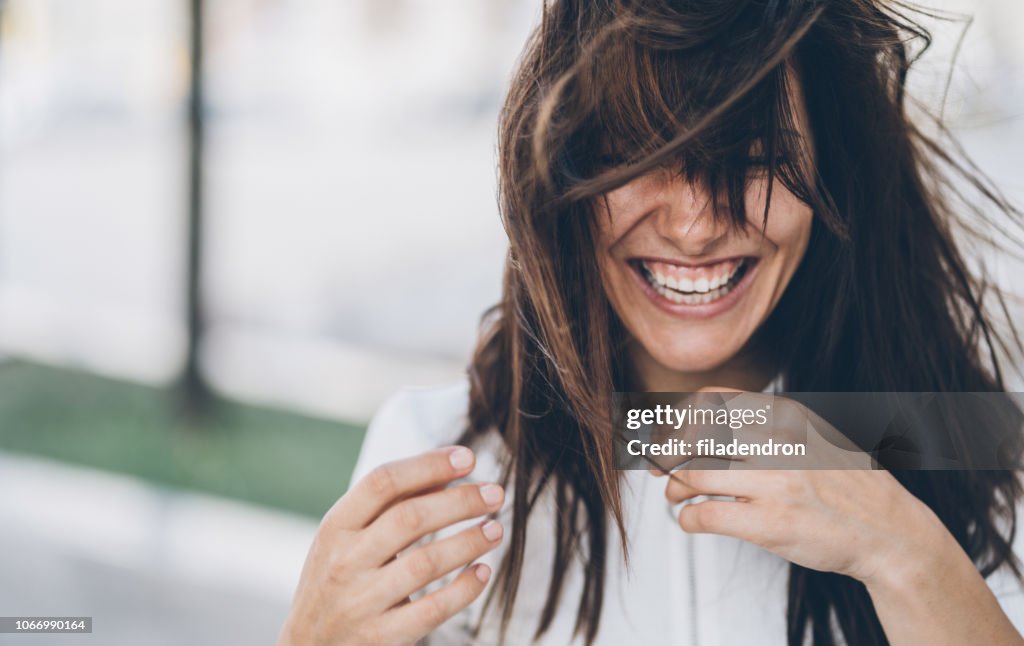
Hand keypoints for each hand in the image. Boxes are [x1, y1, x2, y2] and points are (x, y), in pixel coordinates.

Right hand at [279, 447, 504, 645]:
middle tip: (495, 493)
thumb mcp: (348, 537)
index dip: (428, 465)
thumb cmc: (337, 578)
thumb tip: (448, 470)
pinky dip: (464, 589)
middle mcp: (345, 561)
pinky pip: (432, 610)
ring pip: (425, 563)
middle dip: (460, 501)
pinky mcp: (381, 637)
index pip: (382, 483)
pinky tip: (483, 571)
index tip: (468, 458)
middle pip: (410, 518)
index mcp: (335, 527)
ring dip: (469, 541)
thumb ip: (391, 504)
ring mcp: (361, 601)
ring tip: (496, 529)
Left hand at [657, 391, 946, 585]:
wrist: (891, 534)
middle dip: (667, 454)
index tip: (670, 436)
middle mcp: (778, 441)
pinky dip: (687, 518)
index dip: (679, 418)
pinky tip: (691, 520)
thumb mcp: (813, 434)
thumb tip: (701, 421)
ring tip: (676, 496)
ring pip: (692, 474)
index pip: (710, 399)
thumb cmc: (846, 487)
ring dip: (673, 488)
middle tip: (659, 468)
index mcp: (786, 414)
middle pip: (694, 436)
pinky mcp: (769, 523)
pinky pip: (704, 514)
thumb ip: (767, 423)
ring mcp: (774, 482)